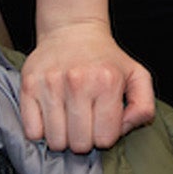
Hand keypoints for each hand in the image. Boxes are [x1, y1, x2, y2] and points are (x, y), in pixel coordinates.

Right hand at [17, 19, 155, 153]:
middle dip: (84, 140)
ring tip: (68, 120)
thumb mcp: (137, 75)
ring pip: (55, 141)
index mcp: (107, 82)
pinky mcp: (29, 85)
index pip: (104, 139)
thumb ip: (143, 106)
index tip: (102, 122)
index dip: (105, 135)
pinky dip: (41, 131)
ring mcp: (50, 84)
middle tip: (85, 123)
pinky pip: (32, 131)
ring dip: (63, 137)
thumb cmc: (106, 59)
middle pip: (79, 144)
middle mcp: (78, 82)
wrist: (73, 29)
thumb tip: (124, 129)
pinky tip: (51, 117)